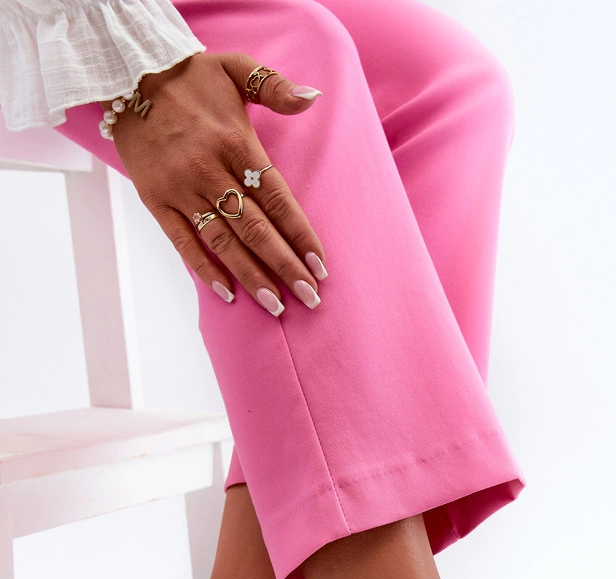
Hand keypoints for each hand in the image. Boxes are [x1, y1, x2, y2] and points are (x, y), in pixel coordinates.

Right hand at [110, 53, 327, 315]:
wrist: (126, 72)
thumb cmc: (190, 76)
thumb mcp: (236, 68)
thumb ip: (276, 87)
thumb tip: (312, 98)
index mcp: (236, 143)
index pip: (277, 199)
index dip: (300, 235)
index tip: (320, 266)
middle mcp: (210, 170)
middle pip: (255, 228)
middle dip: (285, 266)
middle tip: (310, 298)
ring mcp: (182, 188)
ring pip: (223, 241)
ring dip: (251, 276)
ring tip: (275, 305)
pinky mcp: (156, 199)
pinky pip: (182, 241)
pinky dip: (204, 269)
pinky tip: (227, 293)